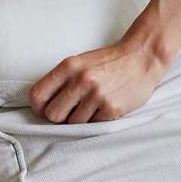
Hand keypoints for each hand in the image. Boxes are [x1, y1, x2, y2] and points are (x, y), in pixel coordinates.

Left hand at [30, 37, 169, 123]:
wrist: (142, 57)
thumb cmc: (109, 61)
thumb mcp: (81, 62)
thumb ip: (62, 79)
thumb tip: (44, 104)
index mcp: (68, 66)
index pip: (38, 94)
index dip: (38, 107)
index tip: (44, 110)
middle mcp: (80, 80)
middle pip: (53, 114)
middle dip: (58, 117)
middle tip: (68, 112)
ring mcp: (96, 95)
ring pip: (73, 123)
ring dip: (80, 119)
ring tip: (91, 106)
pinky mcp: (111, 108)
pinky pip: (93, 124)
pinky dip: (97, 118)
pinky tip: (104, 106)